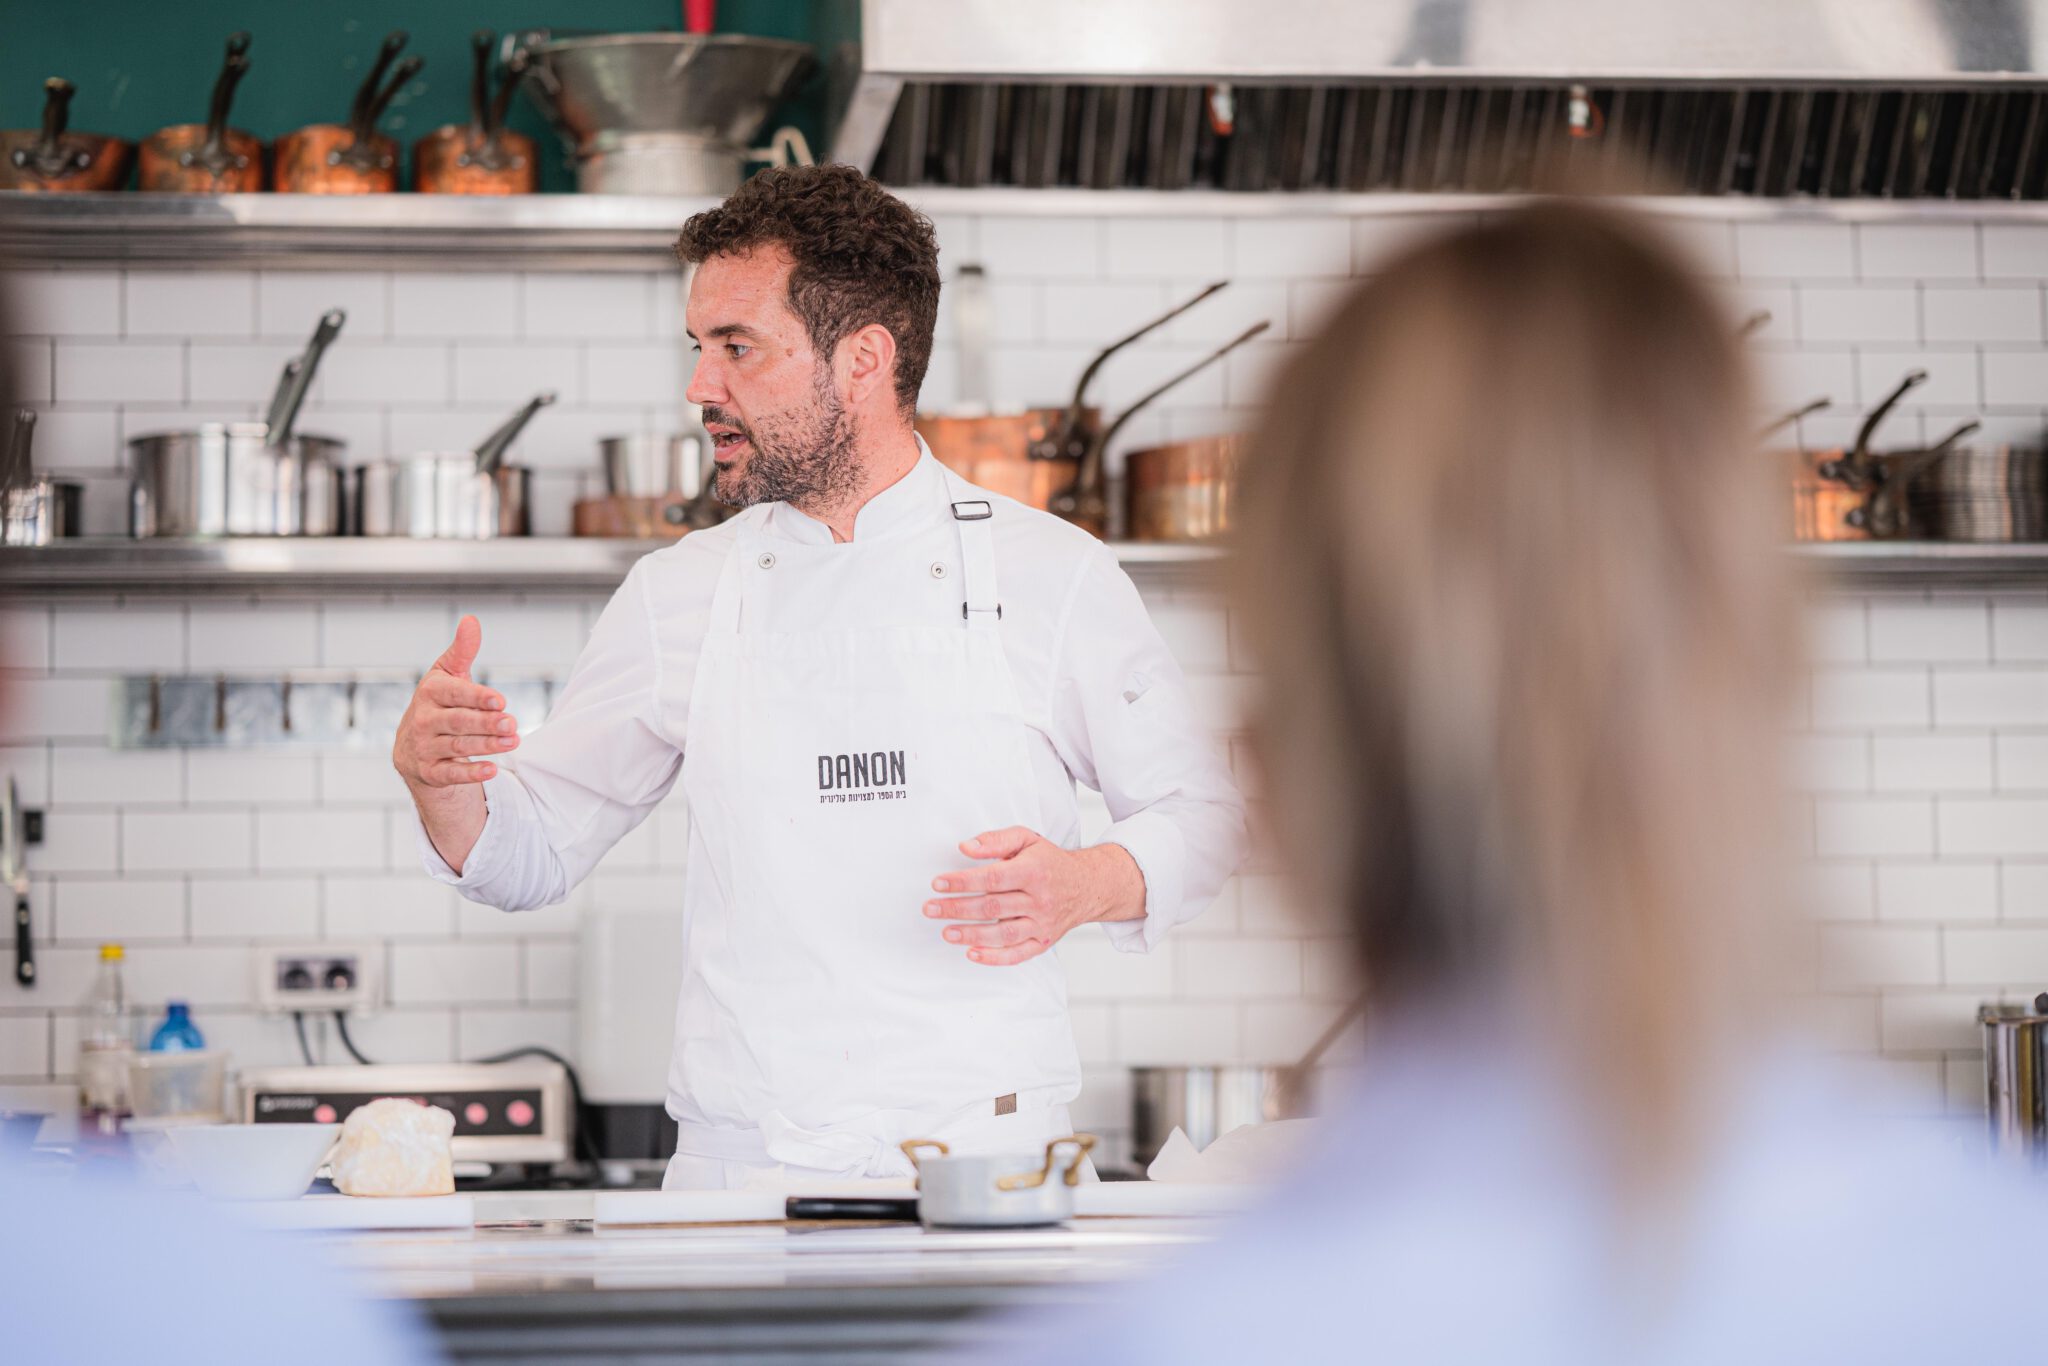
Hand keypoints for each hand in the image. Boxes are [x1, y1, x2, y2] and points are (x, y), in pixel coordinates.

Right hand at [392, 615, 519, 790]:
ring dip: (487, 745)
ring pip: (458, 747)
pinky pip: (451, 774)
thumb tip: (471, 620)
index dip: (476, 697)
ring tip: (514, 741)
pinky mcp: (430, 772)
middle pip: (459, 722)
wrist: (414, 747)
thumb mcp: (448, 676)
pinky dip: (471, 773)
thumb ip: (462, 651)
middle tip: (512, 723)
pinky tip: (492, 769)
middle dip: (485, 723)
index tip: (500, 700)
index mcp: (430, 692)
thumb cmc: (439, 704)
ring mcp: (425, 747)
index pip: (454, 694)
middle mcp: (423, 720)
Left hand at [924, 827, 1146, 965]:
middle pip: (992, 907)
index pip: (993, 879)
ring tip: (946, 932)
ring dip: (971, 935)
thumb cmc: (1049, 862)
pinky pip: (1018, 955)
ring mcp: (1042, 924)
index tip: (938, 884)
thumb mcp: (1027, 840)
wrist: (1087, 886)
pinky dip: (994, 958)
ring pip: (1002, 934)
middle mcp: (1040, 900)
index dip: (963, 882)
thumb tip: (966, 847)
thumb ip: (996, 840)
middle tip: (930, 909)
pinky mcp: (1043, 942)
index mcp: (1034, 872)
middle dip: (957, 909)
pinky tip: (972, 954)